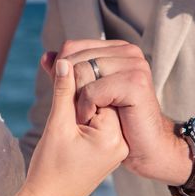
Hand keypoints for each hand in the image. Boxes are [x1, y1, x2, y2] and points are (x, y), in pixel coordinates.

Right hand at [21, 57, 127, 195]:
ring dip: (78, 94)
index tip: (59, 80)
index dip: (78, 81)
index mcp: (112, 136)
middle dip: (78, 84)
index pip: (100, 90)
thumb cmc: (50, 169)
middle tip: (58, 86)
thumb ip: (63, 90)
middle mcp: (119, 138)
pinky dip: (80, 107)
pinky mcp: (107, 143)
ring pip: (98, 102)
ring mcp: (115, 142)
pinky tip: (66, 110)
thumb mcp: (56, 126)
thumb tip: (63, 59)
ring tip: (61, 106)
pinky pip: (96, 114)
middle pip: (102, 94)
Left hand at [49, 40, 193, 186]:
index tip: (69, 97)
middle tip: (78, 112)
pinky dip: (85, 109)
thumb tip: (46, 56)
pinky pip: (92, 91)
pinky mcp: (135, 83)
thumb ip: (68, 74)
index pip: (72, 47)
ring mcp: (135, 65)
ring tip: (87, 118)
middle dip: (68, 88)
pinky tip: (92, 121)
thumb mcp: (87, 95)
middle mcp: (129, 51)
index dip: (61, 71)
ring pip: (81, 73)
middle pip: (73, 59)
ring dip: (76, 102)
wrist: (148, 148)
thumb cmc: (118, 123)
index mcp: (118, 49)